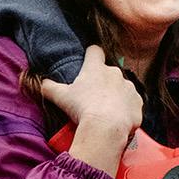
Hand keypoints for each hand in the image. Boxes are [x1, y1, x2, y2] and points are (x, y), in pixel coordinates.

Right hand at [39, 45, 141, 169]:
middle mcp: (115, 73)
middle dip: (102, 82)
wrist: (106, 128)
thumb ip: (49, 87)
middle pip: (109, 72)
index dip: (91, 55)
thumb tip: (41, 83)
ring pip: (122, 88)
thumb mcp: (60, 97)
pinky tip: (117, 120)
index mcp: (96, 67)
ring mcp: (129, 88)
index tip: (88, 63)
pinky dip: (126, 110)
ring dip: (115, 96)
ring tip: (106, 112)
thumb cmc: (83, 108)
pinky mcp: (138, 103)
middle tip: (93, 98)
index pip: (95, 50)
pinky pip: (132, 104)